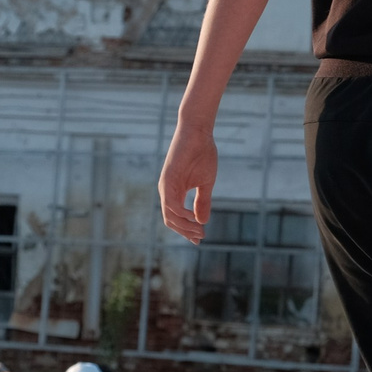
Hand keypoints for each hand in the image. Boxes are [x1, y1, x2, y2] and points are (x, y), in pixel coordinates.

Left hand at [158, 119, 217, 243]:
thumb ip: (202, 202)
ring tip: (199, 230)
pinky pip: (170, 203)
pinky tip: (192, 218)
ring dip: (184, 226)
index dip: (186, 231)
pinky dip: (181, 213)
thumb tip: (201, 221)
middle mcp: (167, 191)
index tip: (200, 239)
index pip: (176, 218)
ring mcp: (165, 185)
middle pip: (170, 221)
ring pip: (169, 215)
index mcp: (174, 192)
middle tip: (201, 237)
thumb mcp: (205, 183)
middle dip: (185, 232)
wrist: (198, 132)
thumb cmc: (202, 154)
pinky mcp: (167, 179)